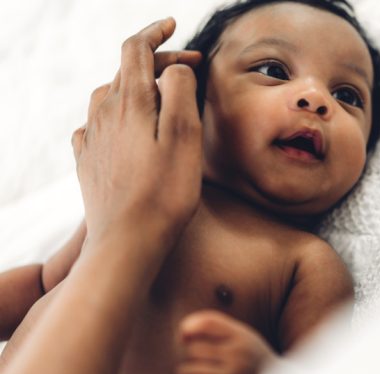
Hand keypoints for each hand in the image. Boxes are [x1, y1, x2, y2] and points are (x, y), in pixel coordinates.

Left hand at [71, 18, 203, 248]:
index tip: (173, 25)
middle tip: (189, 68)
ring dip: (136, 88)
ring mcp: (94, 139)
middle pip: (126, 71)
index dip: (155, 32)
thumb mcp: (185, 135)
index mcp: (129, 103)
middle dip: (158, 62)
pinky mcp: (90, 163)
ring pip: (110, 96)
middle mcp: (104, 114)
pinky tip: (124, 128)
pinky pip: (97, 125)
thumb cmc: (164, 193)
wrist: (128, 241)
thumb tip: (174, 70)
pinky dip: (115, 115)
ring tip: (160, 96)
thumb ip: (179, 91)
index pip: (136, 49)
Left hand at [175, 310, 277, 373]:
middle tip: (202, 362)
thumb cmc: (250, 360)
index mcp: (243, 340)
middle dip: (191, 356)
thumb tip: (182, 333)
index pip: (206, 323)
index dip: (188, 327)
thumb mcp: (241, 336)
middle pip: (192, 350)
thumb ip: (213, 325)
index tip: (186, 336)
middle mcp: (238, 361)